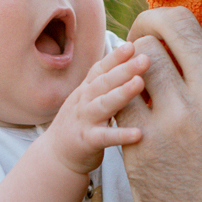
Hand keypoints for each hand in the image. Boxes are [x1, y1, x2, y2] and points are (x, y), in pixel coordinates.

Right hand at [43, 40, 149, 177]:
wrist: (56, 156)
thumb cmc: (81, 125)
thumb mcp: (89, 101)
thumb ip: (107, 86)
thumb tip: (135, 68)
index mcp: (86, 90)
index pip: (100, 69)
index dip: (115, 57)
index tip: (132, 45)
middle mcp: (84, 102)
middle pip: (104, 82)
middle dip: (124, 69)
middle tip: (145, 58)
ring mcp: (84, 121)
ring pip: (103, 105)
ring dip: (122, 93)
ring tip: (140, 83)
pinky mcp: (87, 142)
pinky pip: (105, 138)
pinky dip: (121, 135)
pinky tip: (138, 133)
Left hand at [124, 0, 201, 201]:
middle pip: (175, 21)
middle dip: (154, 20)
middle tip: (147, 37)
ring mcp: (181, 120)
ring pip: (140, 51)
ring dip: (131, 54)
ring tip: (135, 73)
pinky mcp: (144, 141)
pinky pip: (119, 91)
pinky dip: (117, 90)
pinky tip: (124, 103)